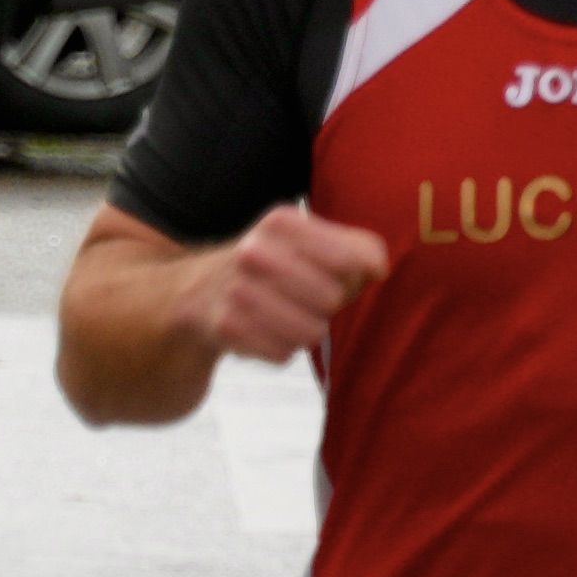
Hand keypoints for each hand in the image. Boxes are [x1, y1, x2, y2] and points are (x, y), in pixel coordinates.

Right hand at [178, 201, 390, 362]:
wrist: (196, 292)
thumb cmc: (271, 266)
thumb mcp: (307, 241)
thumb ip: (355, 248)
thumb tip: (379, 269)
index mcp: (282, 223)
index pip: (353, 260)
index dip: (355, 275)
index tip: (339, 273)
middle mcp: (256, 252)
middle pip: (334, 300)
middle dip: (326, 305)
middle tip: (301, 296)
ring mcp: (238, 291)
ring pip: (312, 332)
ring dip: (305, 330)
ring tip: (281, 313)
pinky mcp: (228, 328)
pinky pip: (285, 354)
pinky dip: (280, 348)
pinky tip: (261, 329)